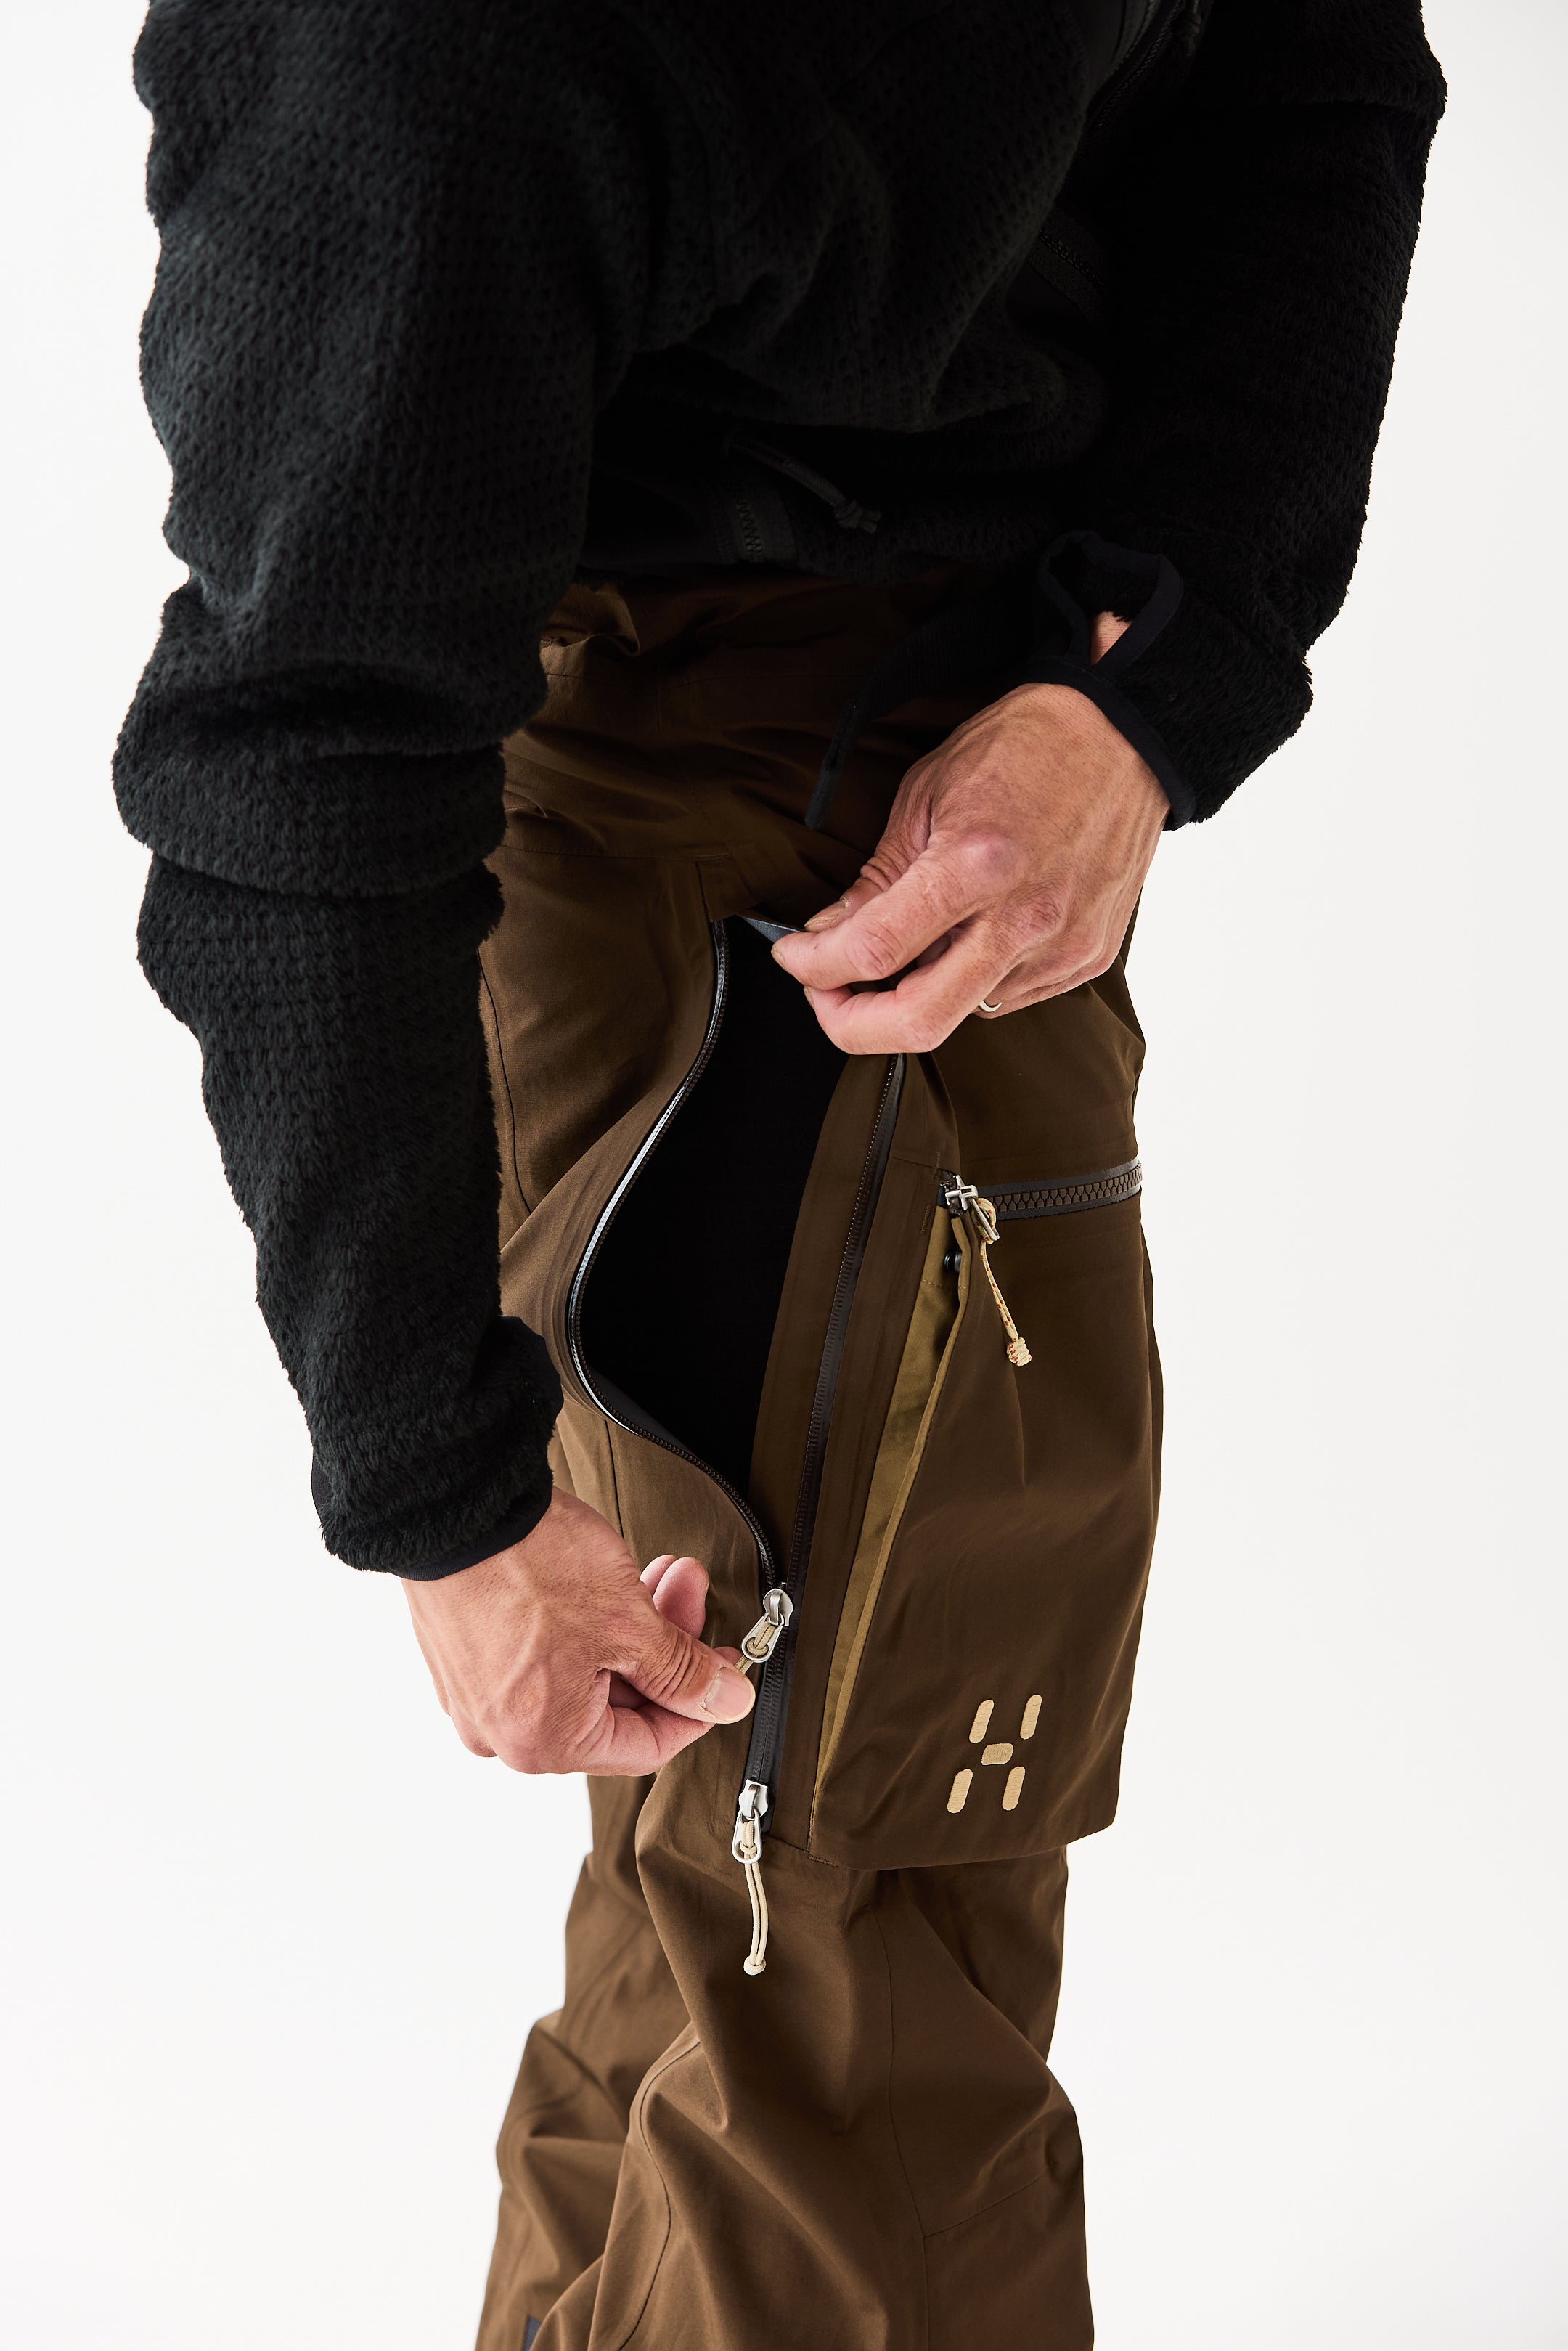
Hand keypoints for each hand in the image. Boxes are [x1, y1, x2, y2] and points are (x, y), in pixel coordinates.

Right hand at [401, 1488, 754, 1774]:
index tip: (723, 1670)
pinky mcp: (466, 1652)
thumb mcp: (629, 1622)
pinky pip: (542, 1654)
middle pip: (614, 1703)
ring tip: (661, 1572)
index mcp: (543, 1742)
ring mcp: (478, 1691)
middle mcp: (502, 1731)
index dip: (698, 1705)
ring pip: (582, 1672)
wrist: (454, 1503)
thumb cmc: (527, 1564)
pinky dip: (584, 1623)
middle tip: (689, 1595)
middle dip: (662, 1647)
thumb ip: (683, 1673)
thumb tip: (725, 1702)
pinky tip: (610, 1579)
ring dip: (630, 1625)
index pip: (646, 1746)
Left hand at [772, 614, 1166, 1052]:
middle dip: (853, 1024)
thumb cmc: (1026, 747)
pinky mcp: (1086, 959)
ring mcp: (1060, 946)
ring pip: (962, 1012)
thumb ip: (878, 876)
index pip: (874, 950)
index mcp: (975, 865)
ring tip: (914, 939)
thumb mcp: (929, 792)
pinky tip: (972, 934)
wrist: (1123, 736)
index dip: (815, 967)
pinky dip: (971, 979)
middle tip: (827, 995)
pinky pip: (1008, 997)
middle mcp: (1022, 918)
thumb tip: (829, 934)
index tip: (794, 957)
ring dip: (918, 989)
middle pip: (919, 1022)